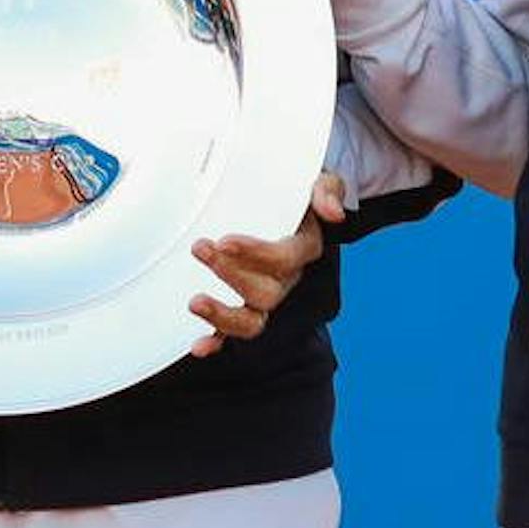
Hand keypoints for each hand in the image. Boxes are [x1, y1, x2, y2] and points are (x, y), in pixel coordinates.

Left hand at [187, 172, 345, 355]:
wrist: (278, 197)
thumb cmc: (293, 189)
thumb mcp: (316, 180)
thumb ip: (327, 189)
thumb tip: (333, 212)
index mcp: (303, 249)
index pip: (285, 258)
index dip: (256, 253)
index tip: (224, 240)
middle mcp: (285, 279)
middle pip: (266, 292)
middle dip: (231, 275)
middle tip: (200, 248)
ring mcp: (264, 296)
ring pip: (252, 320)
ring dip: (223, 316)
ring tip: (195, 302)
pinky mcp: (243, 306)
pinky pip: (232, 331)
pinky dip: (216, 341)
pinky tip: (198, 347)